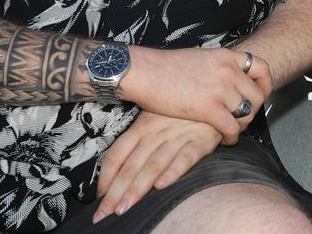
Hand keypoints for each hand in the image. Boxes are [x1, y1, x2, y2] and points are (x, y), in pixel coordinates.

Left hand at [92, 111, 220, 223]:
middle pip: (131, 165)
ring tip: (125, 207)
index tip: (100, 196)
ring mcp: (177, 137)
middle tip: (105, 213)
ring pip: (153, 165)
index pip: (117, 154)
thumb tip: (118, 172)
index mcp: (142, 126)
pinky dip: (172, 172)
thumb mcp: (155, 119)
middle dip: (116, 192)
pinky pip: (184, 158)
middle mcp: (156, 132)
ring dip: (137, 188)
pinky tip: (161, 186)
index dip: (106, 177)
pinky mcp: (199, 141)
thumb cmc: (180, 113)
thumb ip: (139, 142)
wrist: (211, 97)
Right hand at [120, 47, 272, 143]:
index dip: (265, 84)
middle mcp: (228, 71)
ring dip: (242, 125)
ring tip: (232, 130)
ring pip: (247, 113)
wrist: (144, 72)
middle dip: (253, 110)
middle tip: (242, 118)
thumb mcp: (200, 57)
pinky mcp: (208, 108)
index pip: (261, 67)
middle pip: (258, 95)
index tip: (261, 94)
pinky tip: (224, 139)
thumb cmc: (164, 66)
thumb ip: (217, 66)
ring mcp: (220, 89)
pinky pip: (232, 127)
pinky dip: (231, 136)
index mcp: (226, 56)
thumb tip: (225, 77)